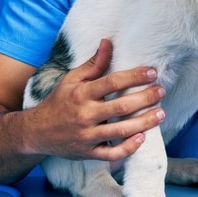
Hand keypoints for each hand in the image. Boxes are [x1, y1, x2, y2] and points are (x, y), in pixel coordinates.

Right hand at [23, 39, 165, 161]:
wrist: (35, 132)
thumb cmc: (59, 102)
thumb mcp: (71, 80)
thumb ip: (93, 64)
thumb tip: (108, 42)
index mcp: (81, 94)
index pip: (112, 82)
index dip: (134, 76)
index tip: (152, 72)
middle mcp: (84, 115)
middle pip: (121, 106)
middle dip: (145, 98)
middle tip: (162, 91)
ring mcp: (86, 136)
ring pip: (121, 130)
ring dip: (144, 122)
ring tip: (161, 113)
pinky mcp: (88, 153)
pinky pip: (112, 153)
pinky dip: (128, 148)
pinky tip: (142, 138)